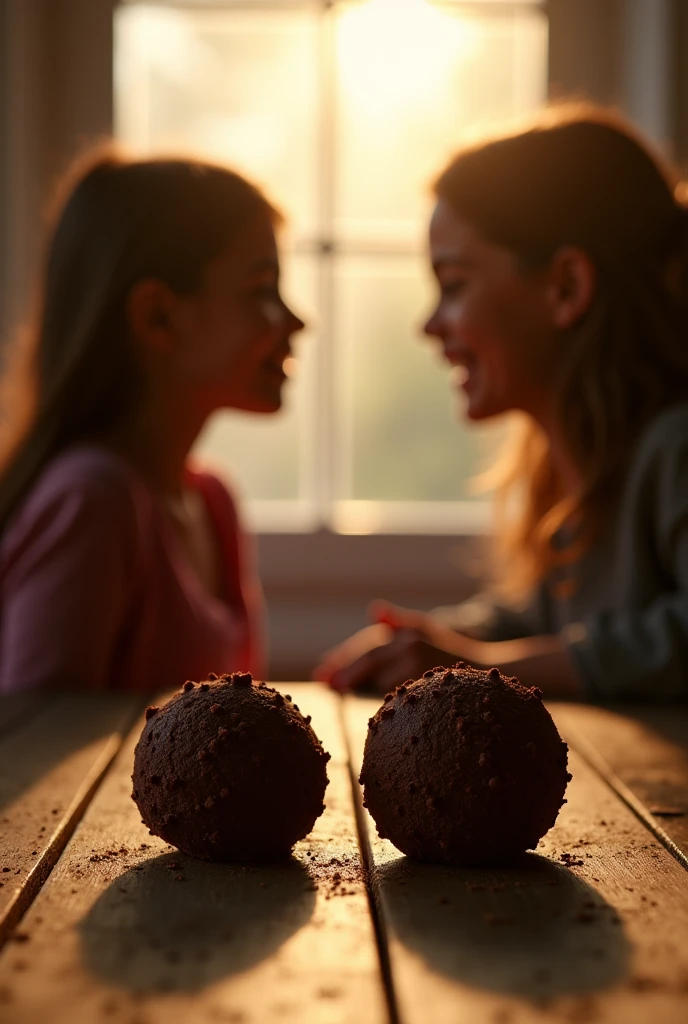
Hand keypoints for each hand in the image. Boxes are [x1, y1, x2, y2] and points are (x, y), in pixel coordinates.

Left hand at [313, 600, 472, 694]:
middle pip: (370, 655)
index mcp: (408, 630)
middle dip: (345, 668)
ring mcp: (419, 658)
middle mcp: (412, 640)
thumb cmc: (452, 651)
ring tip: (336, 688)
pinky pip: (395, 687)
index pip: (369, 643)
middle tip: (323, 682)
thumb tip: (374, 610)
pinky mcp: (425, 676)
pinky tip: (369, 700)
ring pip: (380, 673)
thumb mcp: (426, 629)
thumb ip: (399, 621)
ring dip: (360, 680)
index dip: (346, 655)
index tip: (324, 669)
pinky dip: (382, 692)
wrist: (492, 671)